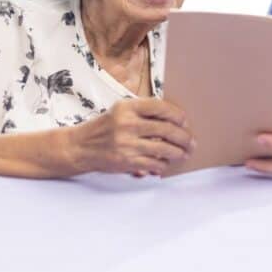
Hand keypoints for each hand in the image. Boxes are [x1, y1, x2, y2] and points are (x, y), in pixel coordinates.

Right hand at [61, 98, 193, 176]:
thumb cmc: (104, 127)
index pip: (160, 107)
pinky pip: (153, 164)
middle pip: (166, 129)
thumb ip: (143, 111)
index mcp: (127, 107)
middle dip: (184, 137)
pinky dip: (163, 164)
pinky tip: (166, 163)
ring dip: (178, 152)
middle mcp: (127, 124)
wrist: (80, 146)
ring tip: (184, 153)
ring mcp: (127, 144)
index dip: (177, 114)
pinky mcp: (126, 161)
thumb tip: (174, 119)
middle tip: (191, 142)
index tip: (184, 121)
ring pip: (163, 149)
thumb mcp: (120, 111)